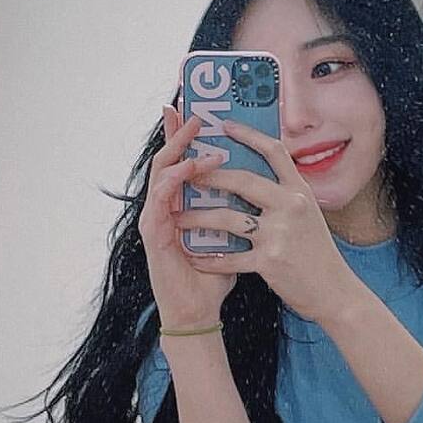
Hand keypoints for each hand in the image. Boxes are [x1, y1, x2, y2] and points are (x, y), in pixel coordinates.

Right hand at [138, 106, 236, 329]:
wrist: (197, 312)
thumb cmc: (213, 276)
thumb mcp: (231, 236)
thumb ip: (240, 213)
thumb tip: (269, 190)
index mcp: (182, 205)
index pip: (182, 162)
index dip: (185, 136)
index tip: (196, 110)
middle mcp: (164, 207)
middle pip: (167, 160)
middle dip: (178, 134)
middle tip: (191, 112)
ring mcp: (155, 219)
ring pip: (161, 174)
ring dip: (179, 153)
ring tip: (195, 136)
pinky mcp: (153, 234)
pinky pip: (159, 200)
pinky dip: (172, 182)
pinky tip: (185, 169)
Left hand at [174, 119, 361, 323]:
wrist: (335, 292)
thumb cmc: (318, 255)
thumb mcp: (309, 216)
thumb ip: (285, 197)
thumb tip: (252, 180)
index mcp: (300, 192)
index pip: (275, 152)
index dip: (250, 135)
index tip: (226, 125)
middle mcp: (291, 207)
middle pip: (243, 180)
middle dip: (209, 175)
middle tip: (185, 173)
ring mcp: (280, 234)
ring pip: (227, 218)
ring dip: (196, 217)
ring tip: (176, 217)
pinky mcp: (269, 261)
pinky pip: (229, 257)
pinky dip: (208, 258)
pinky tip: (193, 257)